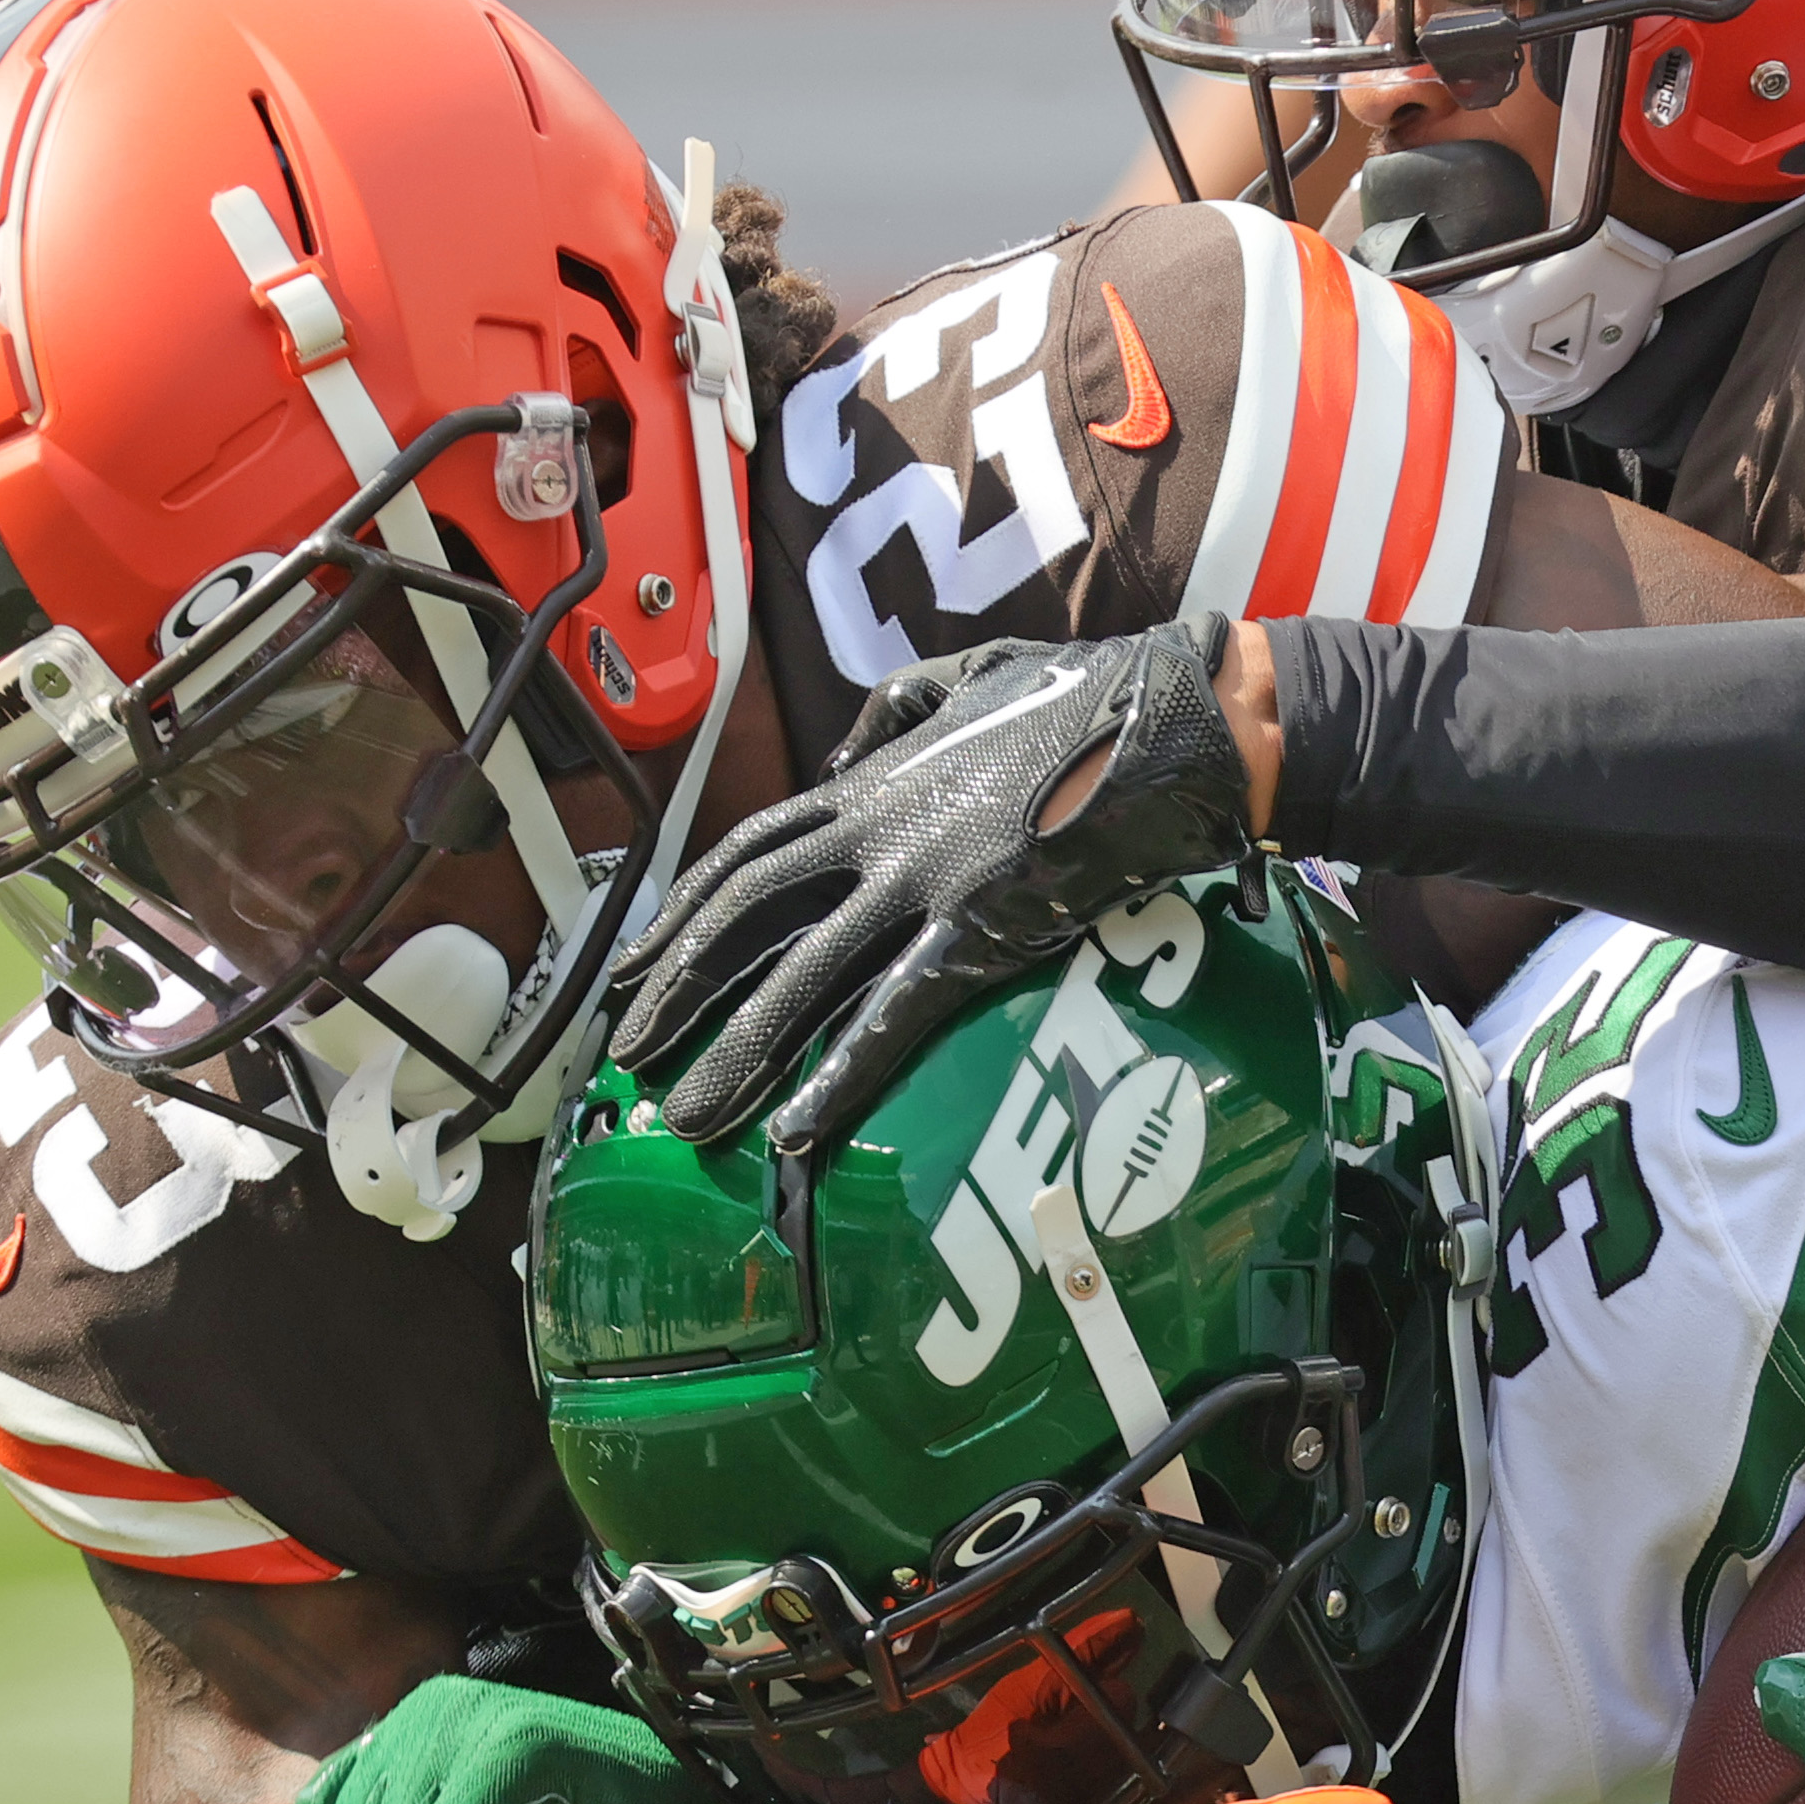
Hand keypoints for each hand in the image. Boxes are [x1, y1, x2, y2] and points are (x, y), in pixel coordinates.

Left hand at [608, 623, 1254, 1149]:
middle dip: (680, 986)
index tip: (636, 964)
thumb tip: (843, 752)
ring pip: (807, 975)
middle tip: (628, 1051)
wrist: (1176, 716)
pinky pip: (899, 1011)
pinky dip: (844, 1073)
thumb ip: (894, 714)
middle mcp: (880, 832)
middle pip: (749, 916)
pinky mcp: (986, 927)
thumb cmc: (1089, 695)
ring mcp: (927, 881)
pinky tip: (798, 1127)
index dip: (684, 911)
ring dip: (739, 1051)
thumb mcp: (970, 676)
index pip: (750, 851)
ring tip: (689, 1117)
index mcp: (875, 781)